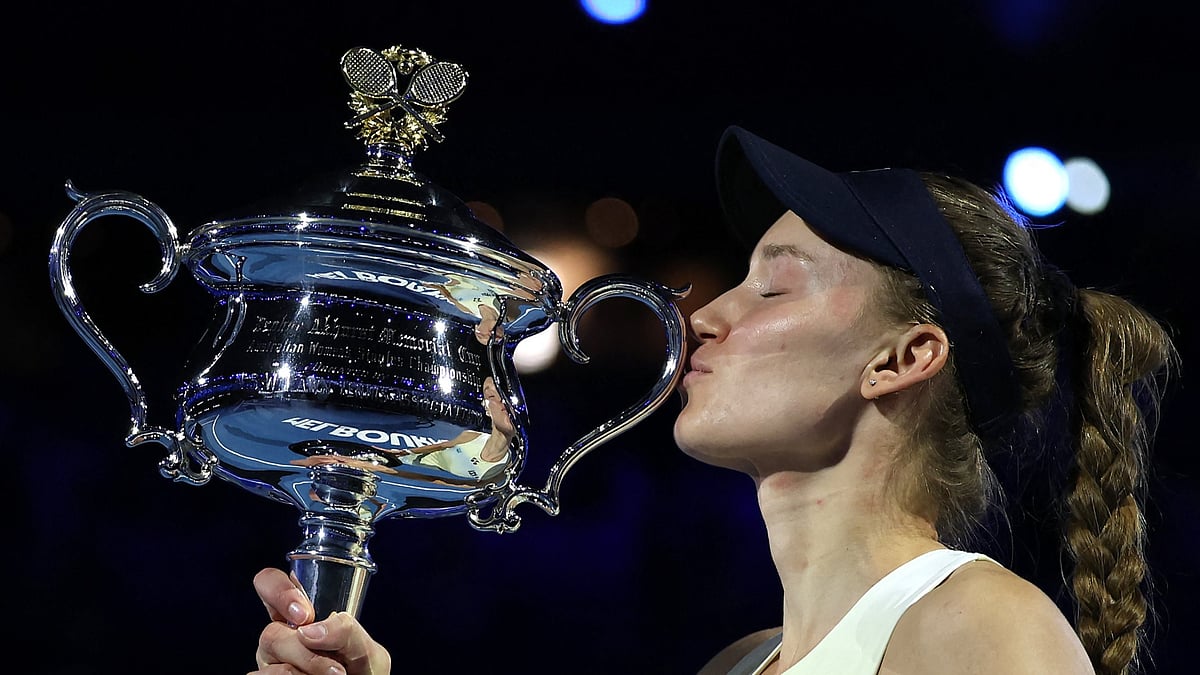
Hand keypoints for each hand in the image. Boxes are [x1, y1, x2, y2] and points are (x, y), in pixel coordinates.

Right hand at [250, 568, 391, 674]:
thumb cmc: (362, 671)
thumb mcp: (366, 648)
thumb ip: (346, 631)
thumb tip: (308, 631)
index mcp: (300, 614)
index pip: (270, 583)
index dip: (278, 590)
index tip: (304, 614)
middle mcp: (280, 636)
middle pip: (269, 631)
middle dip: (302, 650)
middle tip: (333, 665)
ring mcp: (270, 662)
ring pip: (270, 657)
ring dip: (308, 666)